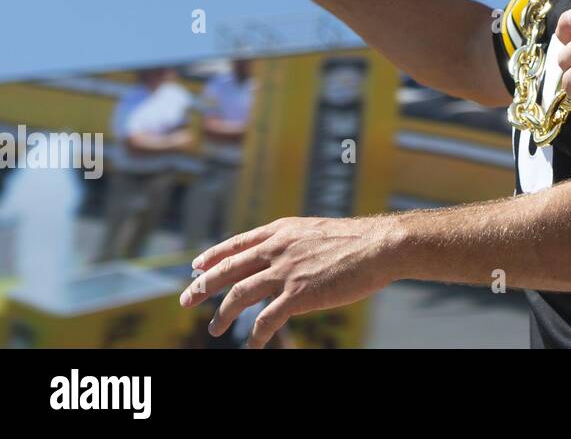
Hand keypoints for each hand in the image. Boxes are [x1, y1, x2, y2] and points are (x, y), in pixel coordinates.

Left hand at [180, 215, 397, 348]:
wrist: (379, 246)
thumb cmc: (357, 240)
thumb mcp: (316, 232)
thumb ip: (294, 244)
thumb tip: (280, 258)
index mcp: (282, 231)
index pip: (236, 243)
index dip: (212, 255)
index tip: (195, 265)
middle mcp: (277, 249)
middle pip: (228, 268)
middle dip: (202, 285)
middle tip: (186, 299)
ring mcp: (285, 272)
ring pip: (239, 295)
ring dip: (222, 314)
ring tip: (214, 328)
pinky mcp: (298, 295)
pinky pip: (265, 320)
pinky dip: (255, 335)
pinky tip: (252, 344)